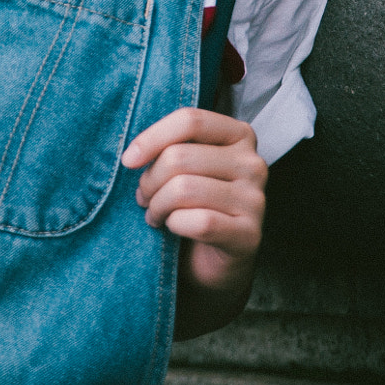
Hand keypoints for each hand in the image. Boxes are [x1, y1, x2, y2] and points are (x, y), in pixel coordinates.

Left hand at [122, 108, 267, 303]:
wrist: (213, 263)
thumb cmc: (193, 206)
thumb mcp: (184, 168)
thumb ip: (169, 149)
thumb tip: (133, 156)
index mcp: (239, 136)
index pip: (190, 120)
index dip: (152, 138)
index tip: (128, 161)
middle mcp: (253, 163)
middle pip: (180, 157)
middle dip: (150, 181)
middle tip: (143, 198)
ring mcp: (255, 199)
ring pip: (184, 189)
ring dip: (157, 206)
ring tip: (154, 214)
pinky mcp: (249, 234)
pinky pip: (198, 222)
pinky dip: (174, 225)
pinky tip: (172, 228)